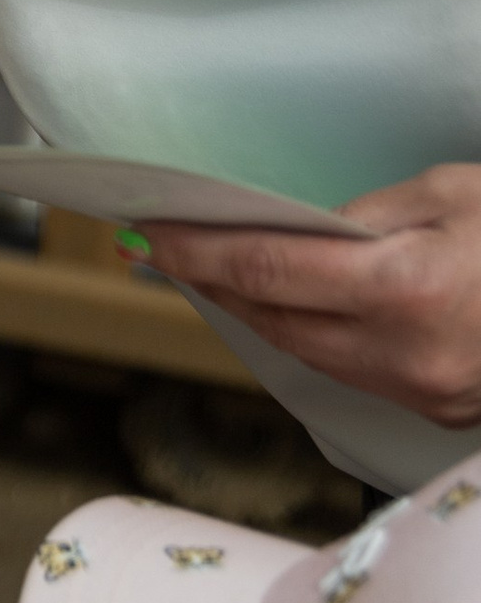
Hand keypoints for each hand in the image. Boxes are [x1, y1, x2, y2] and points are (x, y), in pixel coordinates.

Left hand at [143, 164, 480, 432]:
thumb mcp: (456, 193)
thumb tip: (299, 235)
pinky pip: (352, 371)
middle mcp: (408, 355)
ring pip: (307, 353)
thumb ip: (367, 217)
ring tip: (215, 275)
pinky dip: (314, 337)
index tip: (151, 234)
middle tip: (167, 249)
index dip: (198, 253)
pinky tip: (293, 309)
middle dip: (215, 285)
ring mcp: (425, 392)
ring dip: (258, 314)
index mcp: (408, 289)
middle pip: (274, 322)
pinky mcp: (440, 409)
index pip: (267, 272)